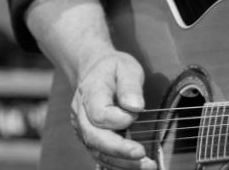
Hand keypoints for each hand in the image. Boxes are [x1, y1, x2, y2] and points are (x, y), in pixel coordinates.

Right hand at [71, 51, 156, 169]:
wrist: (95, 71)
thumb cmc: (112, 69)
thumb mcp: (126, 68)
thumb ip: (130, 86)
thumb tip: (135, 106)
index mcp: (90, 92)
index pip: (99, 114)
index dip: (118, 119)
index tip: (137, 112)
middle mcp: (82, 114)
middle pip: (94, 138)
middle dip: (119, 150)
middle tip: (141, 154)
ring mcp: (83, 129)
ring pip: (97, 151)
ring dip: (121, 163)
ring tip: (146, 165)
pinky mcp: (90, 138)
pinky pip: (101, 156)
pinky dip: (118, 164)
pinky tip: (136, 166)